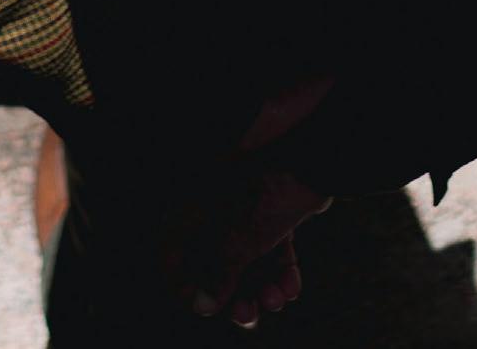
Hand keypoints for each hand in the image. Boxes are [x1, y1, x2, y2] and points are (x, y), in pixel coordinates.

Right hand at [175, 161, 329, 323]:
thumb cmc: (260, 198)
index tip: (204, 304)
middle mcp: (212, 210)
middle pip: (214, 263)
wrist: (305, 163)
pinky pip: (269, 250)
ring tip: (277, 298)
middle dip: (234, 294)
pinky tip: (290, 285)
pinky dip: (280, 270)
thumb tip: (206, 306)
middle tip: (248, 314)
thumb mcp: (237, 246)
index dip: (184, 282)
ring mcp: (243, 211)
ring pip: (246, 261)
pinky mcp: (270, 214)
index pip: (172, 251)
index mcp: (192, 209)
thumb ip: (220, 277)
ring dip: (262, 287)